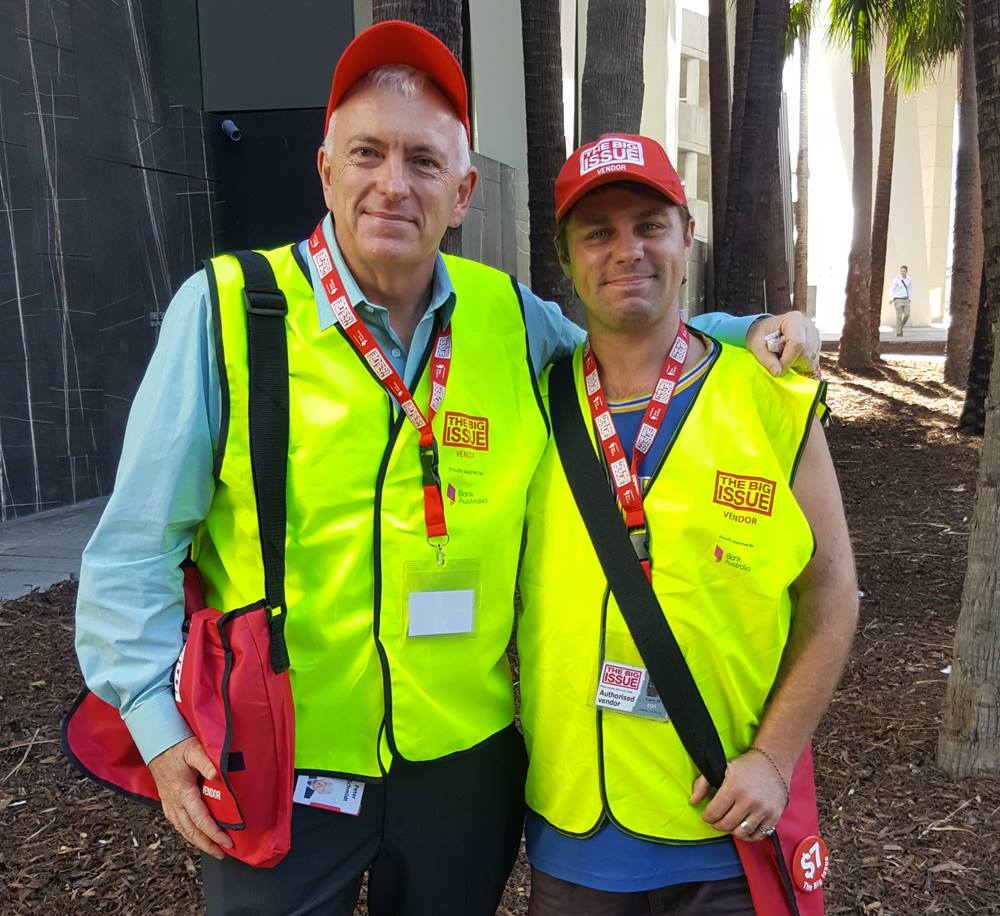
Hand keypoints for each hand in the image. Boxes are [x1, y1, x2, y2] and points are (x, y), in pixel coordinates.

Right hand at [147, 736, 233, 859]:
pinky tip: (195, 836)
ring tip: (212, 849)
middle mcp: (175, 802)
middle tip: (222, 853)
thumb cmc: (176, 746)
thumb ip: (206, 762)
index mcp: (183, 792)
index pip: (200, 819)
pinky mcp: (168, 802)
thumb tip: (217, 775)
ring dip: (197, 842)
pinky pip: (177, 823)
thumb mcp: (193, 749)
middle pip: (191, 831)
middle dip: (207, 844)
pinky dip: (187, 833)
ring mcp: (169, 803)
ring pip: (183, 829)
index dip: (214, 833)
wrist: (156, 744)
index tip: (227, 842)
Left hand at [689, 750, 788, 842]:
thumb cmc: (745, 766)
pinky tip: (743, 827)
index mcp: (734, 787)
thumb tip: (693, 802)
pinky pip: (758, 835)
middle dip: (717, 824)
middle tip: (717, 820)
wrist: (773, 762)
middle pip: (726, 825)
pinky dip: (748, 835)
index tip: (707, 815)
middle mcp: (749, 800)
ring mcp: (763, 810)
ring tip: (729, 823)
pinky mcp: (774, 816)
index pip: (714, 813)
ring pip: (741, 833)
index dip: (707, 816)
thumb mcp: (721, 768)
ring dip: (732, 830)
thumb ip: (702, 784)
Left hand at [746, 312, 821, 378]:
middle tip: (778, 359)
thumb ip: (766, 358)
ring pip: (811, 359)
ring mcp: (815, 335)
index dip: (788, 360)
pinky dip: (801, 365)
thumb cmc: (761, 333)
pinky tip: (791, 358)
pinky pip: (813, 362)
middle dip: (791, 362)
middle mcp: (808, 325)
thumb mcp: (756, 344)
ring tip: (784, 356)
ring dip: (796, 364)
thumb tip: (777, 372)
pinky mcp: (817, 345)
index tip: (778, 370)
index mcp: (793, 320)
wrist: (766, 330)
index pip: (797, 343)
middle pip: (806, 353)